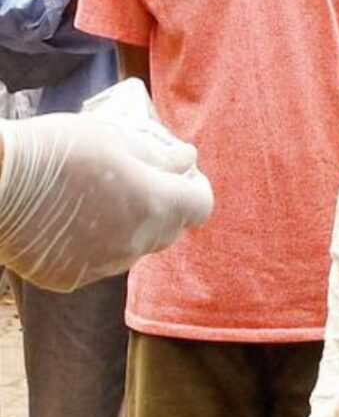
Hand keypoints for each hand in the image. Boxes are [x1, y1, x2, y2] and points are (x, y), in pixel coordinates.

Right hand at [0, 110, 212, 291]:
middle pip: (170, 228)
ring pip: (135, 246)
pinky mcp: (72, 278)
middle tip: (141, 177)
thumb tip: (187, 160)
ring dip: (131, 224)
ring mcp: (104, 265)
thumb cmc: (58, 151)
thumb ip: (159, 156)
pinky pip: (100, 260)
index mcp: (155, 205)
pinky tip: (70, 218)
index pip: (201, 206)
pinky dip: (96, 242)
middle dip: (165, 204)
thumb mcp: (116, 138)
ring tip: (99, 195)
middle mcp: (136, 243)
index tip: (181, 172)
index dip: (195, 187)